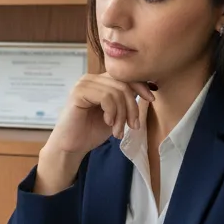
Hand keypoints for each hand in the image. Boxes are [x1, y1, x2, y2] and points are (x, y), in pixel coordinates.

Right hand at [35, 74, 153, 194]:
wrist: (71, 147)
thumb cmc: (91, 132)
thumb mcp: (115, 114)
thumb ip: (126, 101)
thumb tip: (148, 90)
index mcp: (100, 81)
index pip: (125, 76)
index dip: (141, 86)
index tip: (151, 100)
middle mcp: (91, 79)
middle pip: (124, 84)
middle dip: (132, 108)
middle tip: (132, 126)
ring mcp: (84, 84)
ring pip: (116, 92)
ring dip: (121, 115)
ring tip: (117, 131)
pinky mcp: (78, 93)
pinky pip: (106, 97)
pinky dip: (111, 112)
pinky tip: (107, 123)